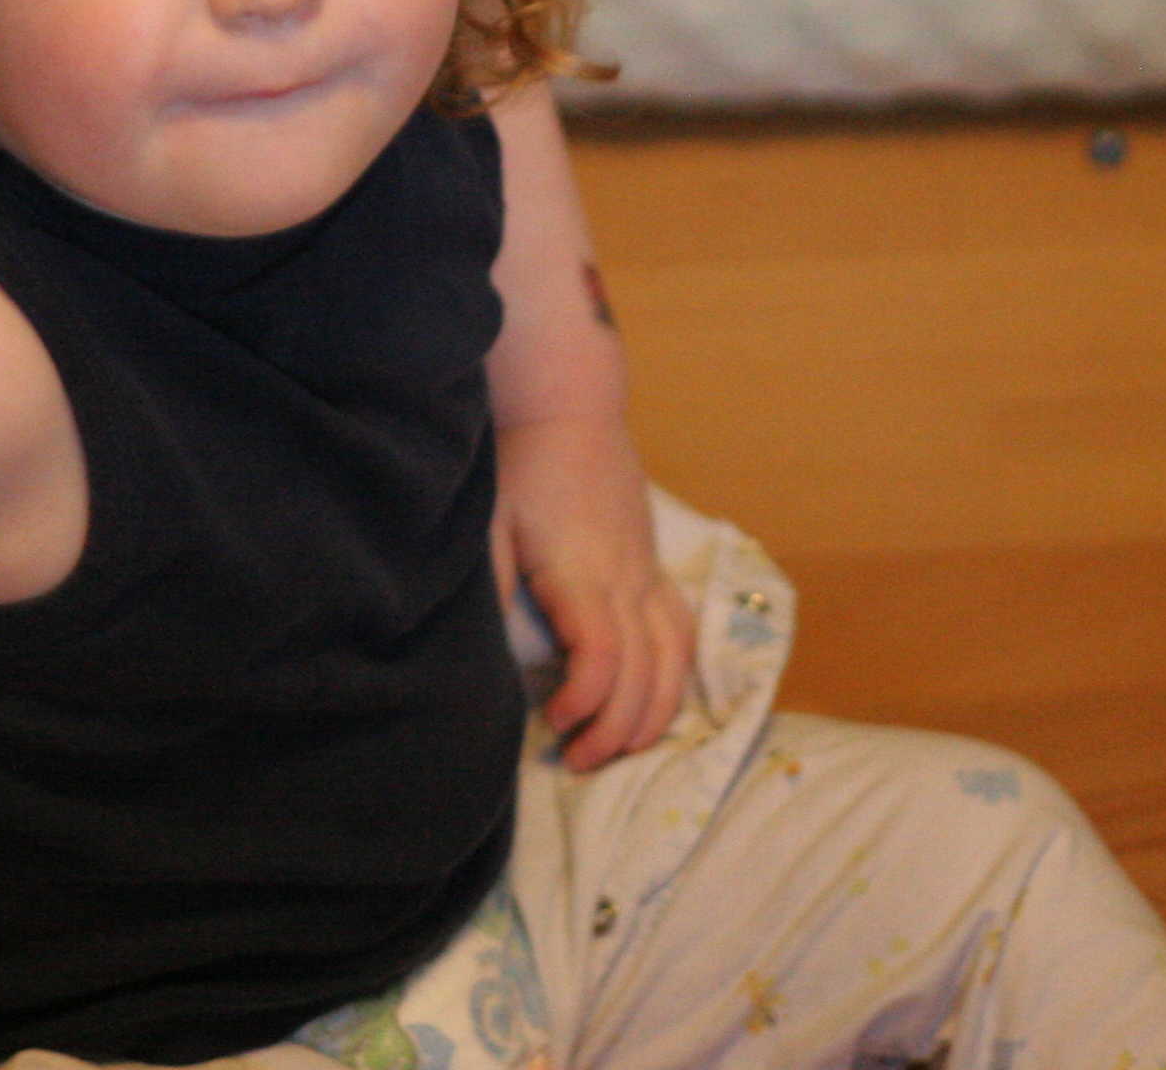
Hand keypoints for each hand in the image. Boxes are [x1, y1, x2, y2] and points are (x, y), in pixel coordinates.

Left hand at [494, 411, 690, 772]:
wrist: (568, 407)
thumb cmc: (521, 464)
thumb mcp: (489, 522)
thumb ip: (491, 588)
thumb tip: (482, 655)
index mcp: (584, 575)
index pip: (603, 658)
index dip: (586, 702)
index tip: (550, 721)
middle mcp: (628, 581)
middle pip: (644, 675)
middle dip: (615, 730)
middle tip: (574, 758)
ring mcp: (648, 573)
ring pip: (675, 661)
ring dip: (653, 715)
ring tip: (616, 747)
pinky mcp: (654, 565)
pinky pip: (682, 632)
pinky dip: (676, 677)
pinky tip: (652, 701)